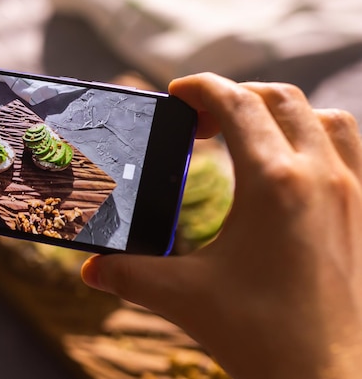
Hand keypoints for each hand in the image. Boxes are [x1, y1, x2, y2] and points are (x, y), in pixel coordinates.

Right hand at [81, 73, 361, 378]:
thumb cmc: (263, 337)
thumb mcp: (183, 297)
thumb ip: (128, 274)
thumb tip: (90, 268)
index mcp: (274, 183)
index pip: (237, 104)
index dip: (202, 88)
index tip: (177, 93)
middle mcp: (320, 175)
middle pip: (279, 98)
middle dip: (235, 96)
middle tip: (201, 124)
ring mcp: (353, 192)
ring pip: (325, 117)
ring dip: (283, 113)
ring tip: (250, 136)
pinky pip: (351, 149)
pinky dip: (319, 138)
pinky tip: (292, 169)